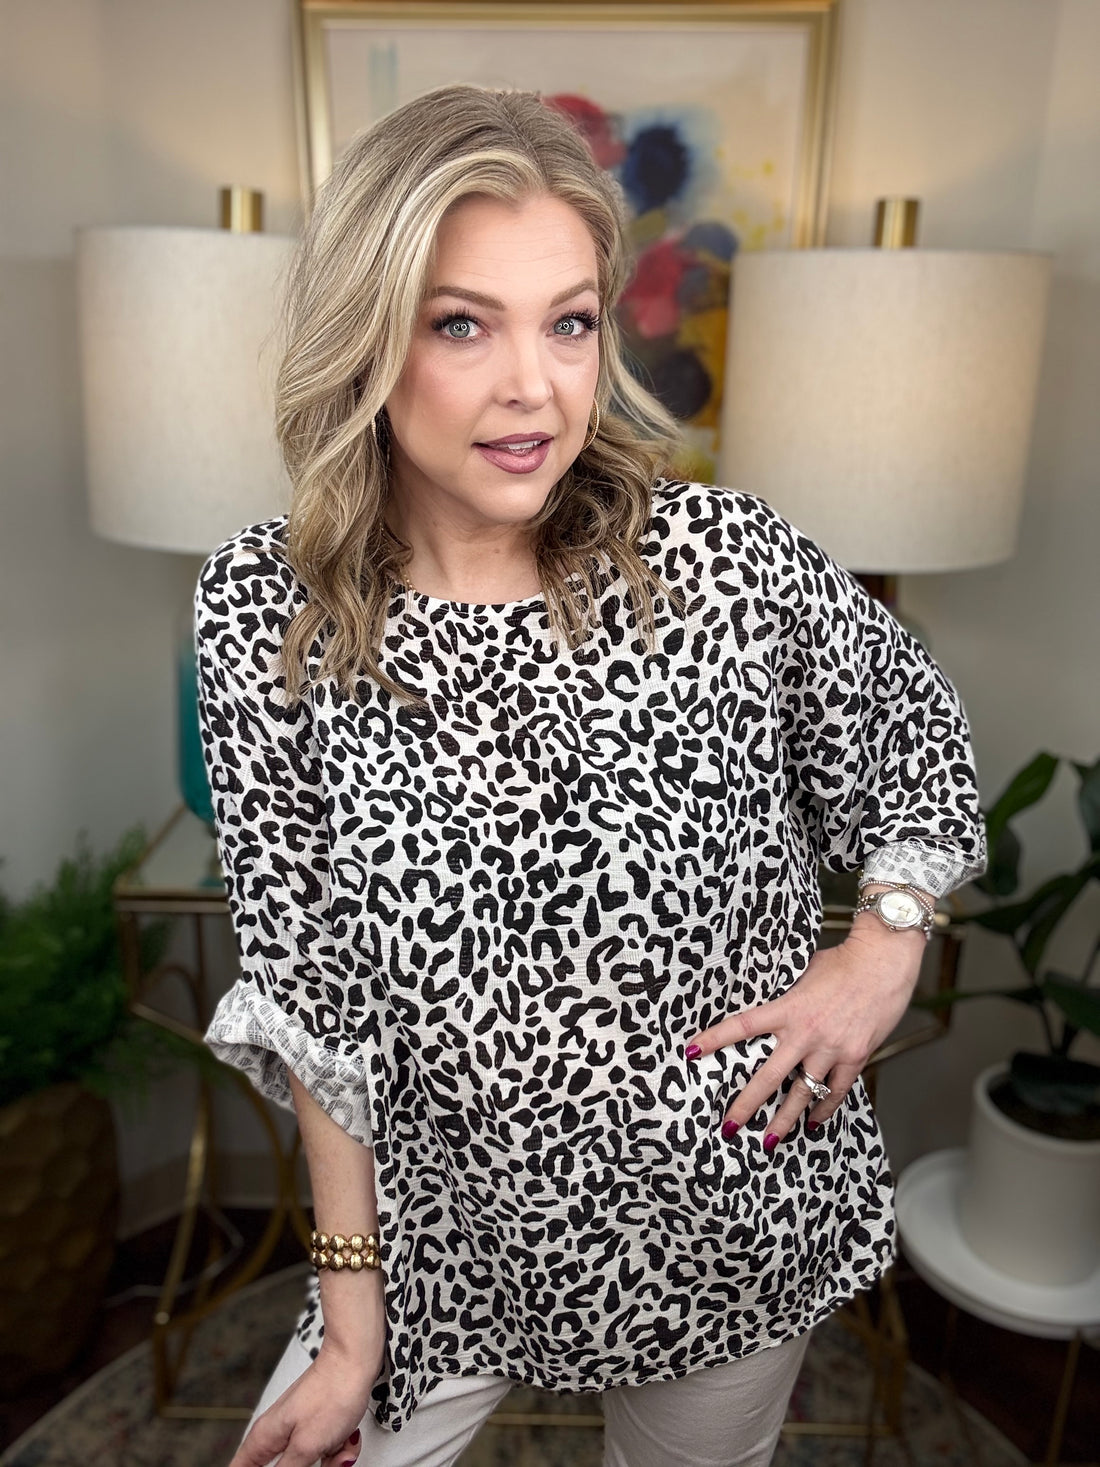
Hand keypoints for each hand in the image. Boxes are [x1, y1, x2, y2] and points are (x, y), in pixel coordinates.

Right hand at [228, 1329, 384, 1466]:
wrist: (355, 1360)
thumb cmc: (331, 1394)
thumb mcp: (306, 1447)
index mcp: (263, 1439)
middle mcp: (276, 1433)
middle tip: (318, 1461)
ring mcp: (298, 1428)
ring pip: (307, 1464)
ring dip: (328, 1461)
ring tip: (337, 1447)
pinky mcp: (318, 1424)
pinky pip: (324, 1450)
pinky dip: (338, 1448)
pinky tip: (346, 1438)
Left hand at [684, 913, 925, 1152]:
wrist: (884, 961)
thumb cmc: (844, 960)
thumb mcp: (805, 973)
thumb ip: (788, 997)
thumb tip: (774, 1009)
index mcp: (788, 1007)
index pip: (742, 1025)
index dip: (714, 1039)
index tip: (690, 1052)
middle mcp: (806, 1032)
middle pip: (769, 1076)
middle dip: (746, 1104)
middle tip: (728, 1127)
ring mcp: (832, 1048)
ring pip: (802, 1092)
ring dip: (785, 1119)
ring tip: (769, 1140)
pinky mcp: (856, 1056)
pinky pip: (836, 1091)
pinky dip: (823, 1108)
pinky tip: (813, 1122)